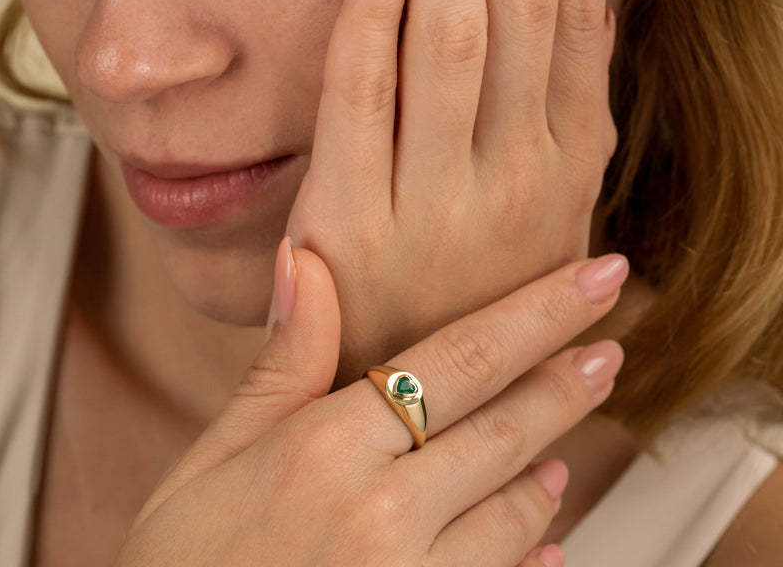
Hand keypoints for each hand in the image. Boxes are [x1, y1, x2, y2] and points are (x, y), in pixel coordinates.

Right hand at [116, 242, 626, 566]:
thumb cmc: (182, 563)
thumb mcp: (215, 453)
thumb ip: (282, 360)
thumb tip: (304, 257)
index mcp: (324, 447)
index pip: (459, 358)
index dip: (538, 314)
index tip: (598, 279)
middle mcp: (379, 513)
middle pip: (504, 426)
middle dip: (568, 383)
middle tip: (611, 349)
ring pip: (516, 509)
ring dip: (545, 470)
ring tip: (562, 447)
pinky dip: (532, 555)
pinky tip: (546, 540)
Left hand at [287, 0, 615, 381]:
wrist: (424, 405)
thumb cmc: (485, 299)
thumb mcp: (554, 212)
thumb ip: (563, 117)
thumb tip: (583, 5)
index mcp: (569, 165)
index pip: (580, 11)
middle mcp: (516, 173)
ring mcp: (434, 195)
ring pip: (454, 28)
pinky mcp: (353, 215)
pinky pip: (365, 91)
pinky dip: (377, 7)